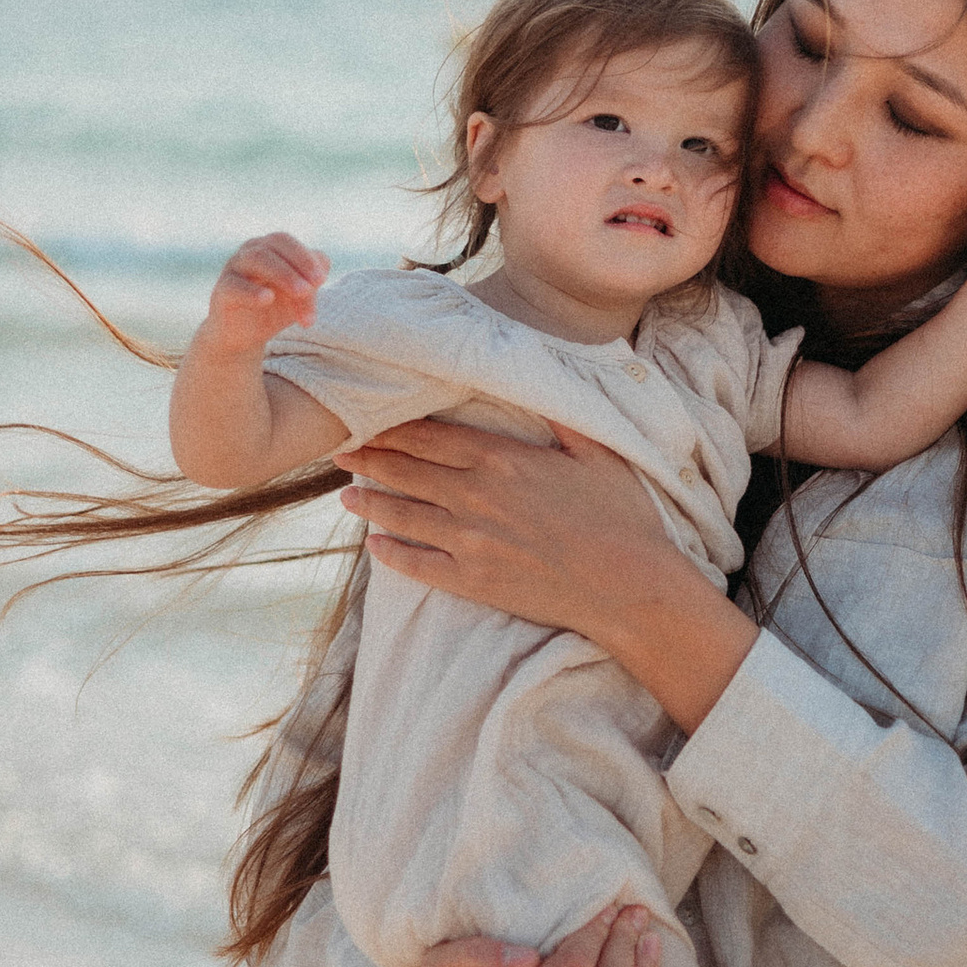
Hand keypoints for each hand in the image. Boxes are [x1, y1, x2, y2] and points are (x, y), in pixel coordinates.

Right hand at [202, 229, 326, 355]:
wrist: (242, 337)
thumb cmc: (273, 310)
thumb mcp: (299, 298)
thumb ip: (312, 283)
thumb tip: (322, 272)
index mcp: (269, 248)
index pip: (288, 243)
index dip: (305, 257)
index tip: (321, 279)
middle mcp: (250, 252)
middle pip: (274, 244)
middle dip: (298, 263)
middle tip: (313, 286)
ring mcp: (233, 268)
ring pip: (257, 258)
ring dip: (283, 274)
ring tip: (301, 293)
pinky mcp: (222, 291)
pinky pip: (235, 285)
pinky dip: (252, 291)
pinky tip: (268, 299)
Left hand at [342, 416, 665, 635]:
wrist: (627, 585)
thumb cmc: (621, 515)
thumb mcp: (596, 451)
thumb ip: (561, 418)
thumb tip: (541, 382)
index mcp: (501, 459)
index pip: (429, 437)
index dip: (392, 430)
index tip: (368, 422)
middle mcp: (475, 496)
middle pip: (406, 472)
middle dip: (369, 459)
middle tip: (340, 451)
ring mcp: (469, 541)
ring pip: (403, 516)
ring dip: (370, 503)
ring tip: (346, 497)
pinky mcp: (472, 580)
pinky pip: (418, 564)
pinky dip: (392, 554)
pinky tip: (375, 546)